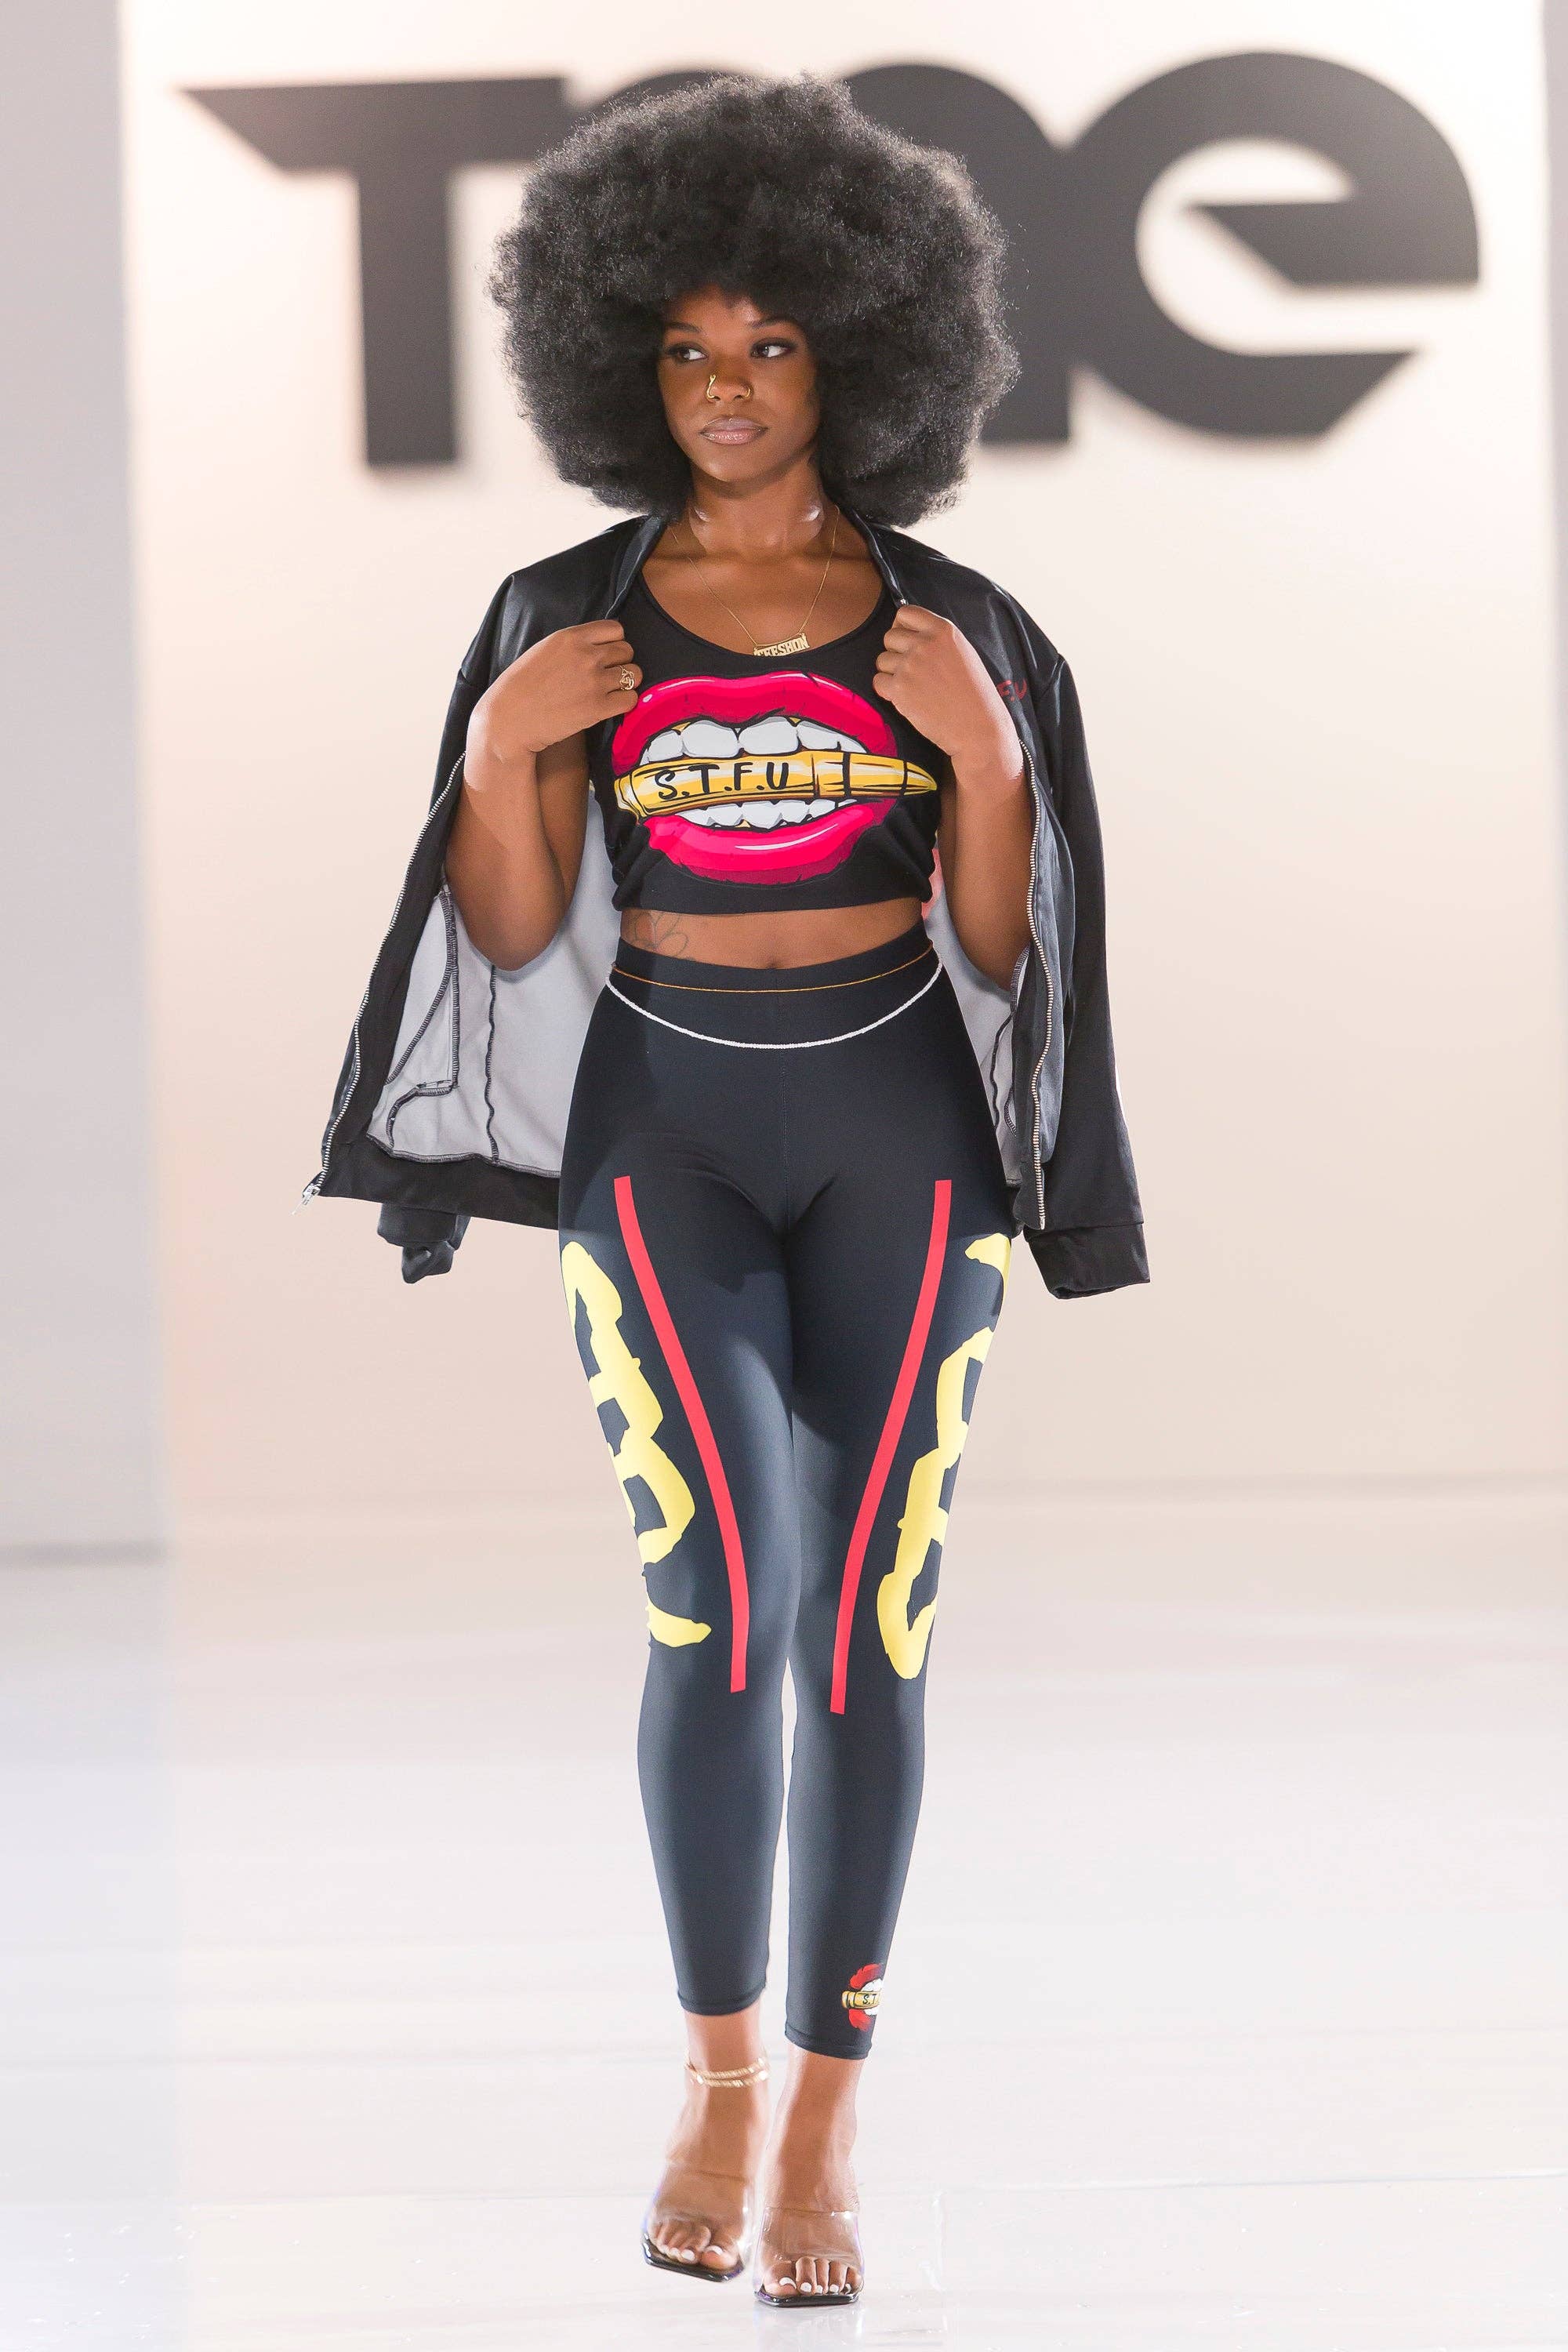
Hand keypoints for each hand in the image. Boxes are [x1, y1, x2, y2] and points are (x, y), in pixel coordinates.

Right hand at [467, 621, 641, 770]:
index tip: (606, 654)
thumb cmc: (520, 687)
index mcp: (571, 637)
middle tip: (607, 676)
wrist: (509, 719)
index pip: (615, 629)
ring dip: (626, 682)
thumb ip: (572, 645)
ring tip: (611, 691)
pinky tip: (611, 705)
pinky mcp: (598, 708)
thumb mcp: (544, 650)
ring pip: (634, 674)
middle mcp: (586, 656)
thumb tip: (596, 647)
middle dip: (621, 662)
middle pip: (627, 651)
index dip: (614, 642)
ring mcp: (594, 682)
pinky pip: (630, 699)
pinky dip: (625, 702)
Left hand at [871, 605, 1022, 781]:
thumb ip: (937, 639)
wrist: (977, 727)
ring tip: (913, 687)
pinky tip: (906, 698)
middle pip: (889, 636)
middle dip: (895, 652)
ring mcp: (910, 665)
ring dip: (891, 673)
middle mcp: (925, 643)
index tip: (907, 641)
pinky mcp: (899, 689)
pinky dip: (887, 691)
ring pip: (881, 660)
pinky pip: (878, 681)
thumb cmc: (974, 694)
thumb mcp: (963, 653)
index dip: (901, 627)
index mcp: (943, 630)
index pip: (905, 613)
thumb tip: (907, 634)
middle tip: (912, 671)